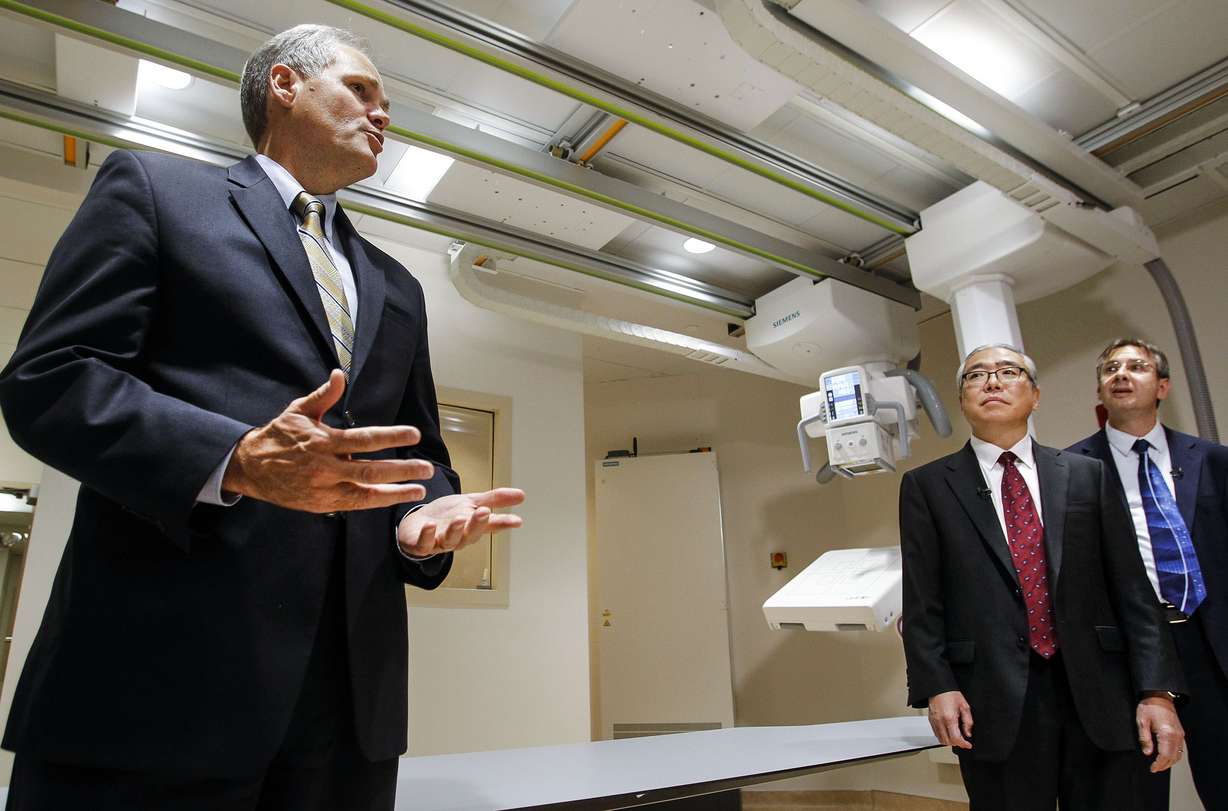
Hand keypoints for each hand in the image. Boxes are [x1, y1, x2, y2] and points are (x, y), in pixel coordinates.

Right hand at [222, 370, 433, 511]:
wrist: (251, 467)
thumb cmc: (279, 436)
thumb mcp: (299, 411)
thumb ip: (324, 395)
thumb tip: (339, 375)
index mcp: (324, 441)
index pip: (364, 439)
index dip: (391, 436)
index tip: (413, 434)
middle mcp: (326, 467)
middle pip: (371, 470)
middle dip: (402, 470)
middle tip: (426, 469)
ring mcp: (325, 488)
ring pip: (366, 492)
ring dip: (396, 492)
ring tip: (420, 489)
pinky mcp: (322, 503)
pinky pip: (355, 504)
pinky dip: (377, 502)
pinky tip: (396, 498)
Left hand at [398, 488, 524, 556]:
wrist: (414, 525)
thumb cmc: (445, 516)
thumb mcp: (471, 503)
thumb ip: (494, 499)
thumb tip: (521, 495)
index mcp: (472, 527)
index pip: (490, 525)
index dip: (503, 523)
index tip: (516, 521)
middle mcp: (459, 537)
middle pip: (471, 534)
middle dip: (478, 524)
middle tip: (484, 512)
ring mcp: (440, 542)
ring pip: (451, 540)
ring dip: (456, 530)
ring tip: (460, 519)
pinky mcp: (421, 545)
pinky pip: (424, 544)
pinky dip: (427, 535)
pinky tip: (430, 525)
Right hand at [928, 690, 972, 749]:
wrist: (938, 688)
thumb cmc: (950, 694)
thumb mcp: (964, 706)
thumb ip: (968, 722)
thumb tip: (968, 733)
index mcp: (949, 718)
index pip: (955, 738)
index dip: (963, 744)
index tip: (968, 745)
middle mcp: (940, 721)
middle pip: (948, 741)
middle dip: (957, 743)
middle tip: (963, 741)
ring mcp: (934, 721)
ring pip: (941, 739)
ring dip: (949, 741)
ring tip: (955, 737)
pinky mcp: (930, 720)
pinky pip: (936, 733)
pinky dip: (943, 736)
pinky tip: (948, 732)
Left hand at [1137, 694, 1183, 772]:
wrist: (1159, 696)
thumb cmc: (1149, 707)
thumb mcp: (1142, 721)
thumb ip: (1145, 738)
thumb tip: (1147, 753)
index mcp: (1167, 733)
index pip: (1165, 755)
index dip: (1159, 764)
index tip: (1152, 769)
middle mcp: (1177, 735)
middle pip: (1173, 757)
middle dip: (1164, 765)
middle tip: (1154, 769)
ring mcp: (1180, 734)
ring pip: (1178, 754)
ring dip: (1170, 762)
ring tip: (1159, 766)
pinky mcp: (1180, 732)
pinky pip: (1180, 749)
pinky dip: (1174, 755)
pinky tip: (1166, 757)